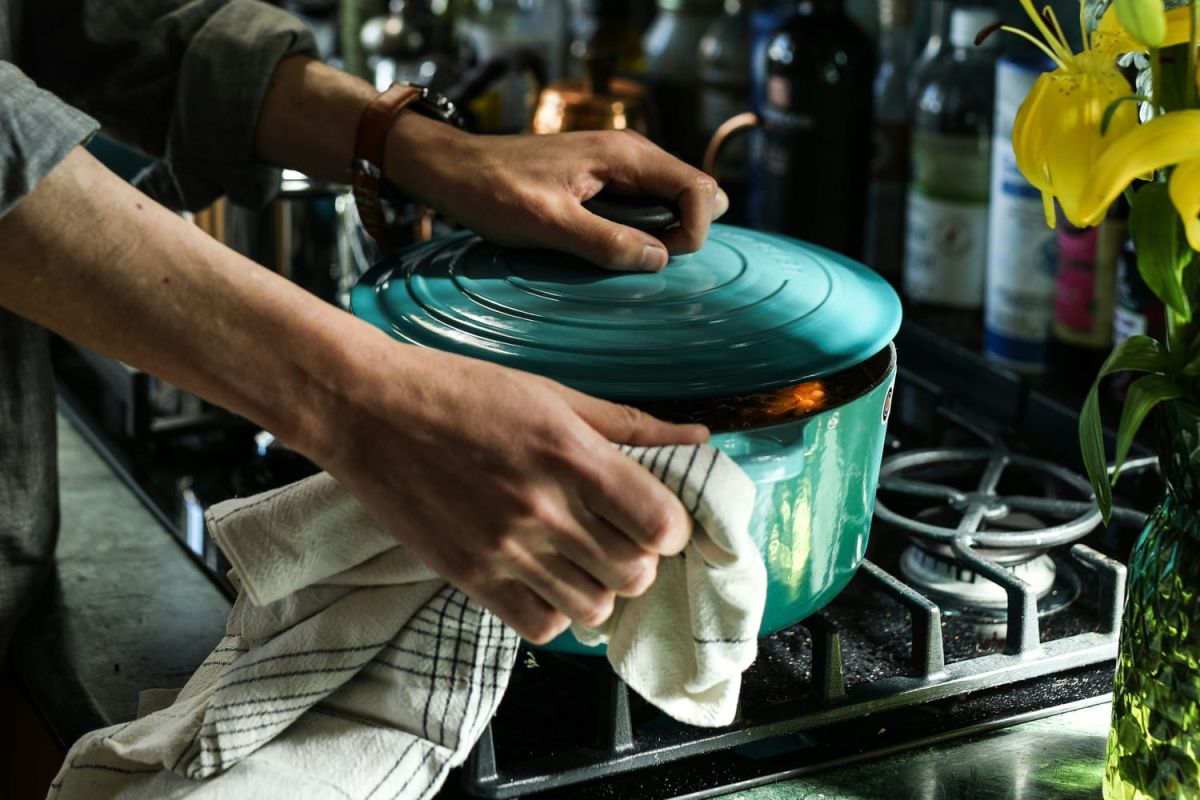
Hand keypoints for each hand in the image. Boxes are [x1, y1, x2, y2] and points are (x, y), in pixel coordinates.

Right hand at [318, 341, 708, 643]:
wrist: (367, 410)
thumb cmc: (460, 391)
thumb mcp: (551, 393)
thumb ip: (628, 425)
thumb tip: (697, 438)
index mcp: (569, 454)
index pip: (660, 523)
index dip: (670, 525)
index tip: (654, 516)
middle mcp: (542, 507)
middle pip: (634, 573)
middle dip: (638, 558)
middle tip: (617, 536)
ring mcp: (504, 548)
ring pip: (594, 608)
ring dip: (599, 587)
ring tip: (579, 558)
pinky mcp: (469, 576)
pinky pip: (541, 625)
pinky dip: (554, 610)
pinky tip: (543, 577)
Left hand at [385, 121, 727, 271]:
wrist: (454, 170)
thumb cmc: (494, 190)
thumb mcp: (548, 222)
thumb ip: (605, 240)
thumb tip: (658, 259)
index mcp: (625, 154)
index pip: (698, 188)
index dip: (695, 230)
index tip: (661, 260)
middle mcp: (630, 155)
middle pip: (693, 194)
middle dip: (685, 234)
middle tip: (643, 261)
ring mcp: (618, 168)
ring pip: (671, 203)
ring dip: (663, 236)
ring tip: (625, 259)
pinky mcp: (603, 183)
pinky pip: (643, 208)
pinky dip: (641, 233)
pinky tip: (612, 250)